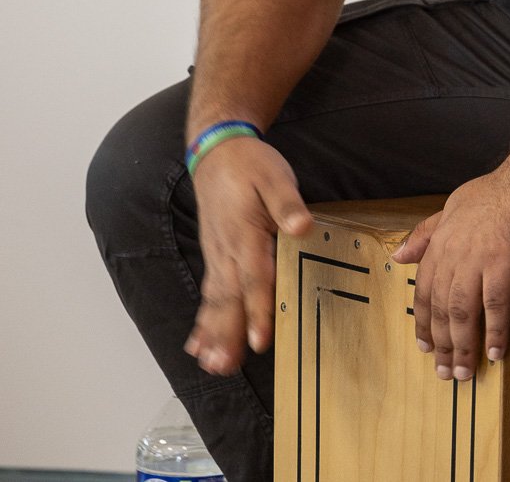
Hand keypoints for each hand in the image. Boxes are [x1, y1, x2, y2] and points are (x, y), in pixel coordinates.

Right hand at [182, 139, 314, 375]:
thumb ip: (287, 203)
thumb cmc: (250, 164)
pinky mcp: (214, 257)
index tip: (261, 340)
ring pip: (215, 301)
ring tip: (212, 366)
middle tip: (226, 367)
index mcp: (246, 233)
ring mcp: (217, 256)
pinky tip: (198, 347)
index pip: (254, 278)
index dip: (259, 310)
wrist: (216, 151)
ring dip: (213, 334)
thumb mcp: (274, 175)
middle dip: (229, 335)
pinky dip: (202, 321)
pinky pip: (208, 294)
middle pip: (229, 299)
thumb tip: (302, 227)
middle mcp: (227, 251)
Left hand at [390, 165, 509, 381]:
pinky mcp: (503, 263)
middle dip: (441, 345)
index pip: (423, 291)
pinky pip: (495, 305)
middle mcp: (453, 254)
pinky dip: (494, 331)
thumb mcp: (452, 207)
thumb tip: (398, 255)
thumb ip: (426, 234)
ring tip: (466, 373)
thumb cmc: (495, 192)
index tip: (424, 349)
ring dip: (463, 347)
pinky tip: (495, 352)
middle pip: (441, 308)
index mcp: (440, 243)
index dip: (422, 323)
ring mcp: (477, 259)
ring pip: (463, 312)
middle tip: (445, 374)